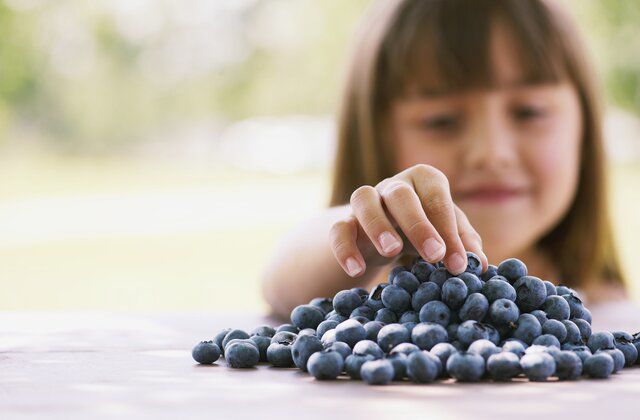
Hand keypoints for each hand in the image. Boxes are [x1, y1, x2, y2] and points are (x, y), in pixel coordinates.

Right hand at [329, 164, 487, 277]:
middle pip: (401, 194)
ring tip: (392, 252)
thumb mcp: (446, 233)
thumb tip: (479, 264)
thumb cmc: (425, 231)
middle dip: (418, 224)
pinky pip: (338, 229)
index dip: (448, 228)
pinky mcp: (343, 222)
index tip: (457, 263)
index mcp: (423, 180)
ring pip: (363, 199)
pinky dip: (345, 248)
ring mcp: (365, 201)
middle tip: (434, 255)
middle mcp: (393, 185)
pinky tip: (356, 271)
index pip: (436, 196)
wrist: (385, 237)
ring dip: (378, 225)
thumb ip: (462, 243)